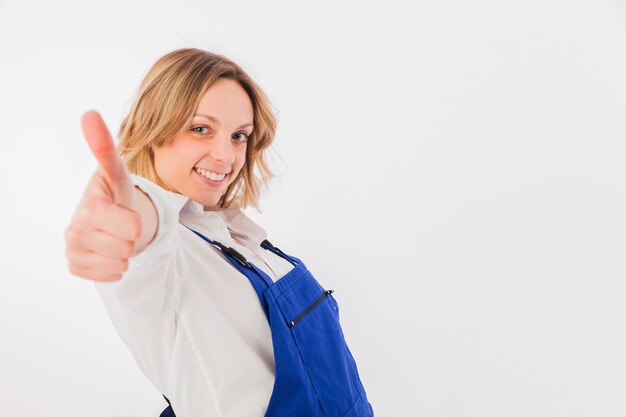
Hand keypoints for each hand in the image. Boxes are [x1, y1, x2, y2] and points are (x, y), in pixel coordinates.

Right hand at [65, 111, 140, 281]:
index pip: (127, 226)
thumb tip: (89, 113)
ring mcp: (73, 249)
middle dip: (132, 237)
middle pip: (128, 247)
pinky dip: (116, 266)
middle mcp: (76, 229)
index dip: (133, 223)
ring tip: (116, 235)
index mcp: (89, 206)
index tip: (126, 214)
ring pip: (121, 263)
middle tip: (123, 225)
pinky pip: (111, 276)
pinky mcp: (76, 266)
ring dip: (125, 252)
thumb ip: (106, 149)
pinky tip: (108, 249)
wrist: (106, 218)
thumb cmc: (115, 194)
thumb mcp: (118, 173)